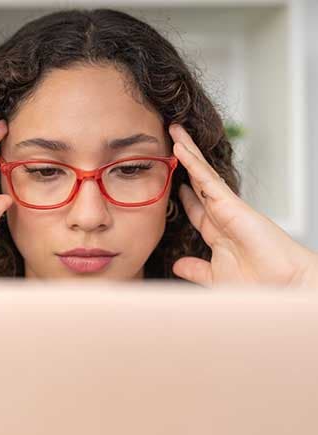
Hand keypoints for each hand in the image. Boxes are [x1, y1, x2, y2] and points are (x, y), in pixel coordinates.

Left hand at [169, 123, 317, 287]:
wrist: (283, 288)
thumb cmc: (258, 286)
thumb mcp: (215, 277)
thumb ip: (196, 269)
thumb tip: (177, 265)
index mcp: (219, 235)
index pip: (196, 210)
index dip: (184, 196)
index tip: (171, 182)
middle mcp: (223, 217)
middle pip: (197, 184)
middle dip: (183, 164)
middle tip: (168, 143)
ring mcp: (228, 208)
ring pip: (201, 175)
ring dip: (186, 152)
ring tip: (172, 130)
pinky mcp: (231, 204)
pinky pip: (206, 179)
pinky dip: (192, 163)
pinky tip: (179, 147)